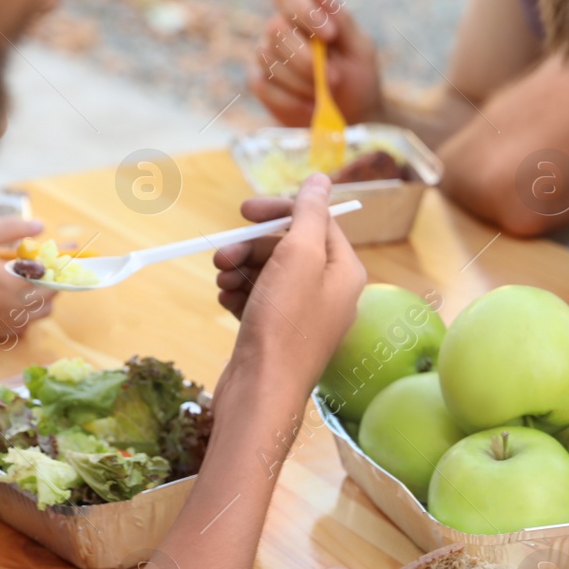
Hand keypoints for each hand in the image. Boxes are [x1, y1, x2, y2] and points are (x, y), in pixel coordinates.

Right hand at [0, 217, 52, 340]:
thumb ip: (8, 230)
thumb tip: (39, 225)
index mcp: (13, 282)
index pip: (54, 278)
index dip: (62, 267)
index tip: (66, 257)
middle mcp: (13, 307)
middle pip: (50, 297)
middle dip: (51, 281)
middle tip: (42, 268)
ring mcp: (3, 323)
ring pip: (39, 314)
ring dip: (40, 299)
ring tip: (27, 283)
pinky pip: (21, 328)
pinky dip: (24, 316)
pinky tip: (11, 302)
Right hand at [211, 174, 365, 409]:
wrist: (263, 390)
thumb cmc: (285, 323)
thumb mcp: (298, 256)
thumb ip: (309, 214)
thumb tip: (321, 179)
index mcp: (346, 271)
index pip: (316, 221)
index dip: (280, 210)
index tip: (244, 211)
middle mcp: (332, 291)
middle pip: (289, 247)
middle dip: (251, 247)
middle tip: (221, 256)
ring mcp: (305, 315)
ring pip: (269, 273)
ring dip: (240, 270)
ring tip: (222, 283)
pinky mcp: (279, 333)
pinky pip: (259, 300)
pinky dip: (239, 296)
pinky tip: (227, 304)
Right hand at [249, 0, 382, 126]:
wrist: (353, 117)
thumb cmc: (357, 76)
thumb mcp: (360, 49)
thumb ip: (341, 19)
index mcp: (305, 12)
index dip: (304, 11)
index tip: (330, 34)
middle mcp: (280, 28)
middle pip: (276, 29)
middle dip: (306, 57)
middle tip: (335, 77)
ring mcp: (266, 55)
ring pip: (269, 59)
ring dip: (303, 81)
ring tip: (327, 93)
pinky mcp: (260, 82)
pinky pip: (264, 86)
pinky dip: (292, 100)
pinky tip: (311, 107)